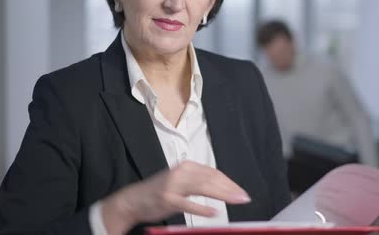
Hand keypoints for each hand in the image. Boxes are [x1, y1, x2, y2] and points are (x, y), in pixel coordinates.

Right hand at [100, 160, 250, 233]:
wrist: (134, 200)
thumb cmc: (160, 192)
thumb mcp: (181, 182)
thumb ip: (198, 182)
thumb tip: (223, 187)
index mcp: (187, 166)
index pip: (214, 173)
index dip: (230, 183)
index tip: (241, 192)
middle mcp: (182, 172)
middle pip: (212, 179)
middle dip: (231, 189)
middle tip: (244, 198)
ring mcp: (174, 185)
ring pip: (204, 188)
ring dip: (223, 195)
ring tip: (236, 201)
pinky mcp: (167, 198)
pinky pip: (188, 203)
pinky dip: (203, 208)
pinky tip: (214, 212)